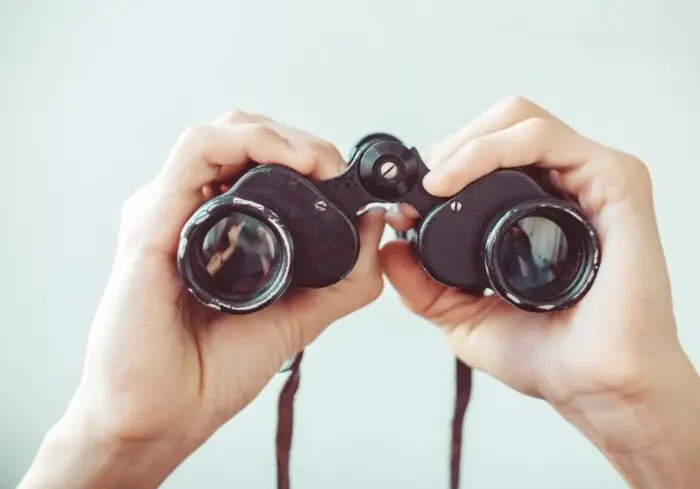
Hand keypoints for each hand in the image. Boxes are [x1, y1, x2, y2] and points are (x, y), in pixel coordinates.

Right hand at [20, 110, 385, 487]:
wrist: (165, 416)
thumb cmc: (213, 370)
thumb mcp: (299, 316)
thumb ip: (344, 276)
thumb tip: (376, 225)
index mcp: (217, 225)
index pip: (257, 159)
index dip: (305, 154)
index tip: (346, 179)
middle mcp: (188, 209)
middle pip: (241, 135)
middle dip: (298, 141)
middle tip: (335, 169)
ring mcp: (166, 211)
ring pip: (221, 132)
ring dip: (279, 136)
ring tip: (319, 164)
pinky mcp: (150, 222)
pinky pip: (195, 153)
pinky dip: (246, 143)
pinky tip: (288, 163)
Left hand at [381, 97, 699, 487]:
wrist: (595, 388)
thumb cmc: (551, 356)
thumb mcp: (465, 317)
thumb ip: (424, 284)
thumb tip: (390, 247)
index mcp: (542, 209)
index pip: (492, 154)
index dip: (447, 162)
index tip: (407, 197)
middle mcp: (569, 187)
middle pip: (504, 124)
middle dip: (453, 144)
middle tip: (422, 182)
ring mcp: (593, 180)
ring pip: (519, 120)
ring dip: (464, 142)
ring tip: (433, 181)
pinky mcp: (617, 180)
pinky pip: (543, 138)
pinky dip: (490, 150)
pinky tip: (454, 179)